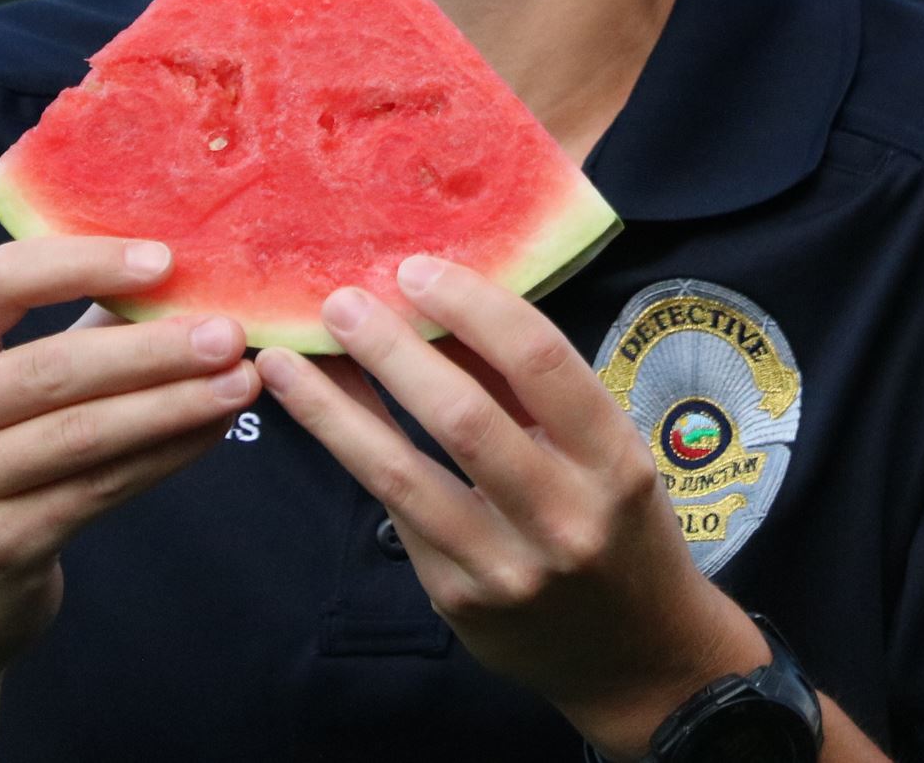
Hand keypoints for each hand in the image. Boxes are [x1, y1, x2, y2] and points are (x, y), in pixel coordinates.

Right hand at [0, 237, 260, 686]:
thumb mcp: (4, 379)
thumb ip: (82, 325)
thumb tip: (184, 277)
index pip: (0, 280)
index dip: (86, 263)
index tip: (167, 259)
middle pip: (52, 367)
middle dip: (154, 348)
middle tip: (230, 332)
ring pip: (83, 433)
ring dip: (174, 403)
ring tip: (241, 381)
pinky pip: (100, 488)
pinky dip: (166, 454)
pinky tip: (213, 430)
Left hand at [254, 255, 768, 759]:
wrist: (637, 653)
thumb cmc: (619, 525)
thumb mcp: (605, 450)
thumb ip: (531, 388)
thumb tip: (441, 303)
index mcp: (614, 460)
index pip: (539, 361)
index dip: (471, 304)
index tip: (416, 270)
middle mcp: (563, 516)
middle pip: (461, 415)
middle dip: (390, 349)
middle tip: (339, 301)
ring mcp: (506, 566)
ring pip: (401, 473)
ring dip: (333, 409)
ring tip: (285, 360)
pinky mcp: (458, 599)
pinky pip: (395, 512)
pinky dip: (353, 453)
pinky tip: (319, 414)